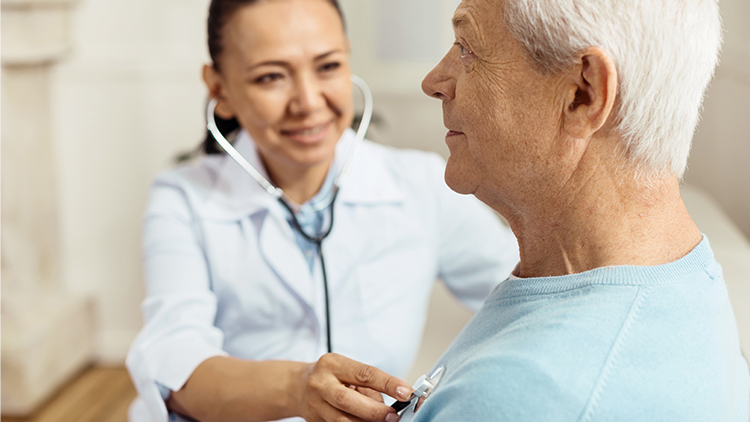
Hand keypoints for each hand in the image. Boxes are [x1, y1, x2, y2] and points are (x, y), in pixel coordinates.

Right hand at [294, 353, 411, 421]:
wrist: (297, 387)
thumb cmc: (330, 376)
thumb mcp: (347, 370)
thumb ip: (368, 386)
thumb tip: (389, 406)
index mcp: (333, 364)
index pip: (364, 373)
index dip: (387, 383)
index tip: (405, 392)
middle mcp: (321, 384)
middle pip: (348, 400)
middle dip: (374, 411)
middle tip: (393, 416)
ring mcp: (315, 405)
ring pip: (342, 420)